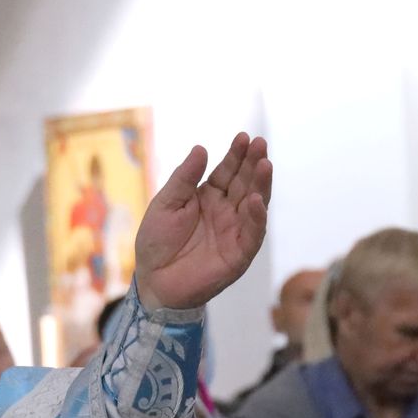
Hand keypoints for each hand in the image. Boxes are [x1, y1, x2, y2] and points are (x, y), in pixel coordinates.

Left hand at [131, 132, 271, 311]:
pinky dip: (256, 218)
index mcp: (208, 197)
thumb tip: (201, 148)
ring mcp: (235, 231)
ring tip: (265, 164)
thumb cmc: (156, 242)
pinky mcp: (239, 253)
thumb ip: (184, 179)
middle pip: (244, 183)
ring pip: (254, 204)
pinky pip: (252, 234)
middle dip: (253, 163)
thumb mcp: (165, 204)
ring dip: (261, 184)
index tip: (244, 137)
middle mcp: (226, 211)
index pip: (227, 172)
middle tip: (260, 144)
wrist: (153, 280)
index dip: (236, 155)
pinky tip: (256, 200)